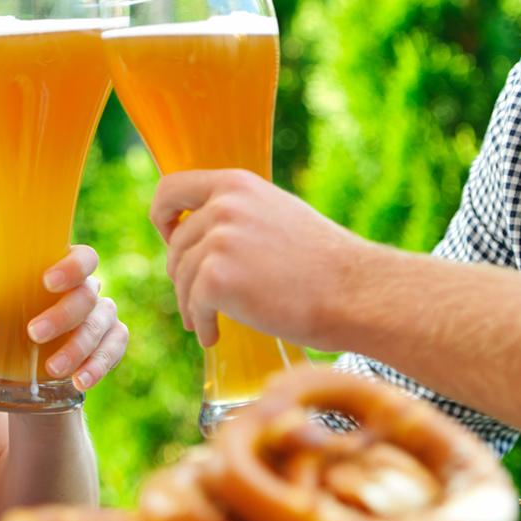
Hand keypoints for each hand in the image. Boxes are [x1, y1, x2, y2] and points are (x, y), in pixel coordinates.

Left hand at [0, 246, 128, 391]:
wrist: (23, 372)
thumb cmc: (8, 324)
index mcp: (63, 271)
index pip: (82, 257)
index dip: (72, 266)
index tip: (48, 282)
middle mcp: (88, 290)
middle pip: (87, 295)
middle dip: (62, 316)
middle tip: (34, 333)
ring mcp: (103, 317)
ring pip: (99, 326)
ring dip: (77, 348)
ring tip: (52, 369)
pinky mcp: (112, 343)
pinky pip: (113, 351)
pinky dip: (98, 366)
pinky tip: (80, 380)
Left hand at [150, 169, 367, 350]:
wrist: (358, 292)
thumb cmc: (324, 262)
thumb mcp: (275, 214)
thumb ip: (236, 214)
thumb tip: (193, 230)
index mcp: (235, 183)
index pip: (170, 188)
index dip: (162, 216)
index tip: (171, 239)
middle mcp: (223, 204)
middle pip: (176, 244)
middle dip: (182, 274)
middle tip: (198, 299)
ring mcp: (219, 240)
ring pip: (181, 277)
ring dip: (190, 304)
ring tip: (205, 322)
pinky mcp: (217, 277)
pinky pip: (194, 305)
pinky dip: (201, 324)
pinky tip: (213, 337)